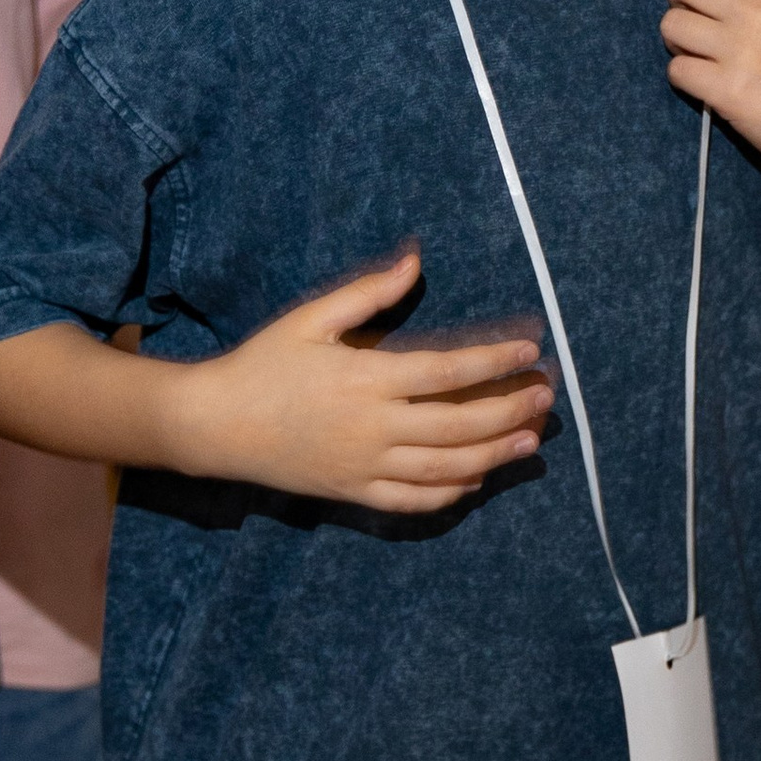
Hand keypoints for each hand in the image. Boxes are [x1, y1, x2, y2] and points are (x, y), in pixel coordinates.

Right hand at [174, 247, 550, 512]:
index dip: (495, 363)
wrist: (216, 425)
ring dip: (496, 454)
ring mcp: (366, 466)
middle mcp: (373, 427)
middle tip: (544, 398)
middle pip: (460, 424)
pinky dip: (452, 491)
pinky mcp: (356, 493)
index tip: (529, 352)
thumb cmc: (264, 364)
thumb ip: (368, 292)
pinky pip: (416, 501)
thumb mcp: (310, 318)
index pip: (448, 371)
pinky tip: (478, 476)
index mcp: (367, 379)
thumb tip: (416, 260)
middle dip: (510, 411)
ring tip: (530, 441)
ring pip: (447, 467)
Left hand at [663, 0, 760, 188]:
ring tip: (703, 55)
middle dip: (679, 0)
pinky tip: (708, 84)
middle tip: (697, 20)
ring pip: (670, 25)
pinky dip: (686, 77)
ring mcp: (740, 50)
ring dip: (678, 41)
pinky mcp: (727, 90)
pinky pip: (677, 69)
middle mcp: (756, 9)